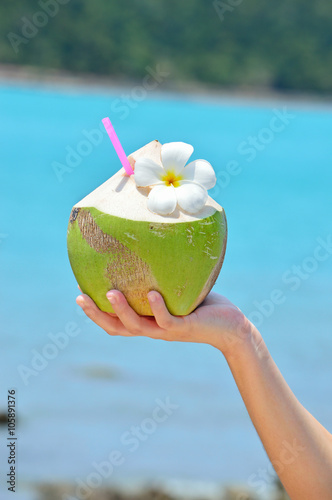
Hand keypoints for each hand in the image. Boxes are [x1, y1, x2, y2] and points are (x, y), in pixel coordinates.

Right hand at [76, 290, 254, 355]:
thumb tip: (152, 247)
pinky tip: (152, 292)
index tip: (79, 293)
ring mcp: (167, 331)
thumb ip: (163, 277)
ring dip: (122, 310)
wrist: (230, 327)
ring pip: (137, 326)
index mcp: (147, 322)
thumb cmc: (203, 305)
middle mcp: (153, 329)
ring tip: (110, 293)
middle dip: (97, 315)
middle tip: (81, 297)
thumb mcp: (178, 290)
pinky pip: (167, 319)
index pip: (114, 321)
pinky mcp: (184, 328)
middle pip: (117, 328)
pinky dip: (157, 307)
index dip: (95, 312)